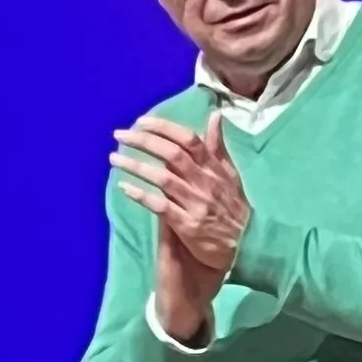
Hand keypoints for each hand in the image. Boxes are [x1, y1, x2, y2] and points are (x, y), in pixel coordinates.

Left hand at [112, 117, 248, 284]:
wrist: (248, 246)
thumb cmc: (234, 208)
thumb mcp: (231, 175)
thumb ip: (218, 147)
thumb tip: (215, 116)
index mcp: (214, 168)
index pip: (188, 140)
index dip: (163, 128)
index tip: (141, 121)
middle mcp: (205, 182)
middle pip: (172, 155)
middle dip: (144, 141)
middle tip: (120, 135)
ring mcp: (196, 203)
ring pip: (162, 178)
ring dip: (136, 166)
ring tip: (114, 158)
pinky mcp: (187, 225)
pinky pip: (160, 206)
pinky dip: (141, 195)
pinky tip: (124, 187)